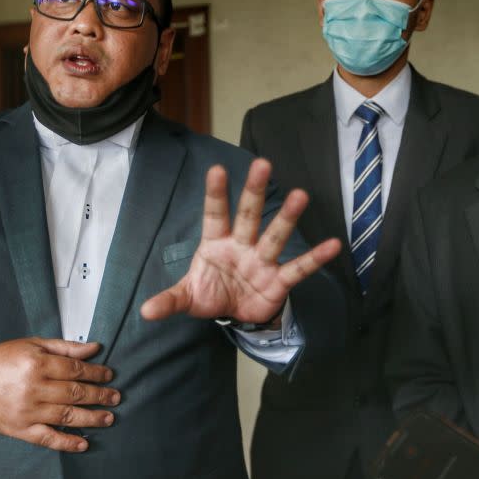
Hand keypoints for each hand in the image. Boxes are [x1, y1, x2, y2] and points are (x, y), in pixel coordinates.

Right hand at [0, 337, 119, 451]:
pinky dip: (67, 443)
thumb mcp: (32, 345)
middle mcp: (34, 388)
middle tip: (116, 397)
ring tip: (109, 418)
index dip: (97, 373)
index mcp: (37, 364)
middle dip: (100, 396)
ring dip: (92, 418)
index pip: (76, 370)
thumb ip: (65, 348)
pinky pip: (47, 438)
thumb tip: (94, 348)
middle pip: (76, 394)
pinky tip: (83, 443)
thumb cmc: (1, 361)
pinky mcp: (20, 429)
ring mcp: (27, 412)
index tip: (109, 376)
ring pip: (67, 416)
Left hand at [141, 158, 340, 322]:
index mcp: (216, 243)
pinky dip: (315, 258)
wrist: (236, 314)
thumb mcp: (187, 297)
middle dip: (254, 191)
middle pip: (248, 214)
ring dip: (287, 217)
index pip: (214, 214)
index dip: (216, 194)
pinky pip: (298, 268)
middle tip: (262, 164)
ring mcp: (262, 260)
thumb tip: (145, 311)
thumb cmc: (211, 293)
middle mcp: (241, 245)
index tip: (215, 169)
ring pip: (275, 235)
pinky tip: (333, 245)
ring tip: (301, 195)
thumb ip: (170, 301)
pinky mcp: (279, 280)